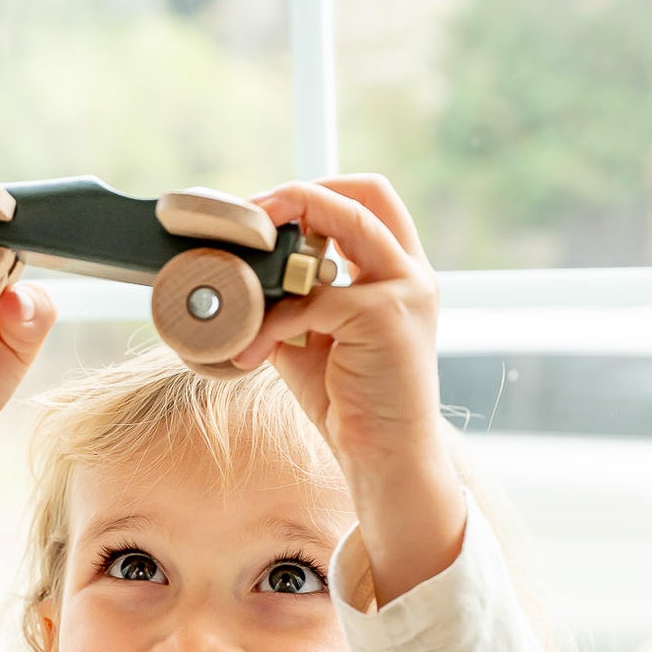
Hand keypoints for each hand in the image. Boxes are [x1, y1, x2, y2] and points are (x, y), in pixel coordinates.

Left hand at [232, 175, 445, 475]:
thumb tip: (240, 275)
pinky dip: (270, 323)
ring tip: (243, 266)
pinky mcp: (384, 316)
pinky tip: (250, 353)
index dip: (318, 191)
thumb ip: (293, 299)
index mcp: (401, 274)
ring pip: (344, 220)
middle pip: (365, 192)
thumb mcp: (315, 339)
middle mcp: (411, 273)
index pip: (370, 199)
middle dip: (301, 192)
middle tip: (252, 216)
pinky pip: (310, 299)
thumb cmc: (352, 403)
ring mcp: (405, 290)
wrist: (385, 459)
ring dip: (285, 236)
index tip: (268, 214)